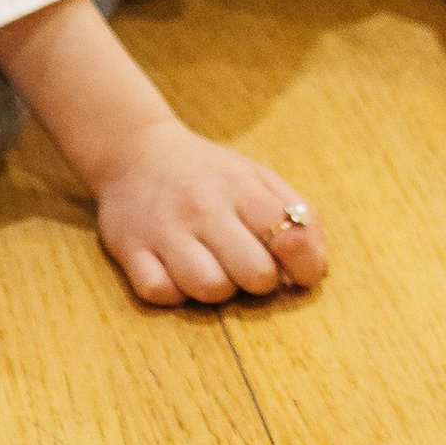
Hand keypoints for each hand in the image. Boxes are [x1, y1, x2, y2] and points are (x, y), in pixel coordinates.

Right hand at [94, 112, 328, 306]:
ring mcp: (165, 230)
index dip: (305, 266)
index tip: (300, 274)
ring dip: (218, 290)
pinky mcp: (130, 250)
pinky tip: (177, 272)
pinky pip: (160, 293)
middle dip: (261, 281)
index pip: (291, 237)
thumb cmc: (209, 174)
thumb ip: (296, 214)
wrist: (134, 151)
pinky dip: (174, 292)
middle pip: (255, 273)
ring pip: (209, 289)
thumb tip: (315, 267)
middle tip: (249, 268)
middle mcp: (204, 207)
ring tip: (214, 269)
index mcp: (242, 188)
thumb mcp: (258, 178)